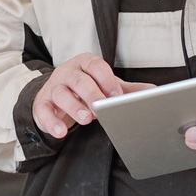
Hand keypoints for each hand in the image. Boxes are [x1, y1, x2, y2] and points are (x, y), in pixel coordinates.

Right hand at [31, 53, 147, 139]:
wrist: (54, 95)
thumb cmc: (83, 89)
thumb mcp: (104, 86)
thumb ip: (126, 89)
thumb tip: (153, 91)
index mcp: (85, 64)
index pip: (95, 66)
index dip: (106, 79)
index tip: (116, 95)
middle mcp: (68, 72)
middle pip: (79, 80)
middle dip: (91, 93)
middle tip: (101, 107)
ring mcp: (53, 87)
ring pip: (61, 94)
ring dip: (74, 107)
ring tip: (86, 119)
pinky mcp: (41, 103)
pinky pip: (44, 111)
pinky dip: (52, 122)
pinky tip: (61, 132)